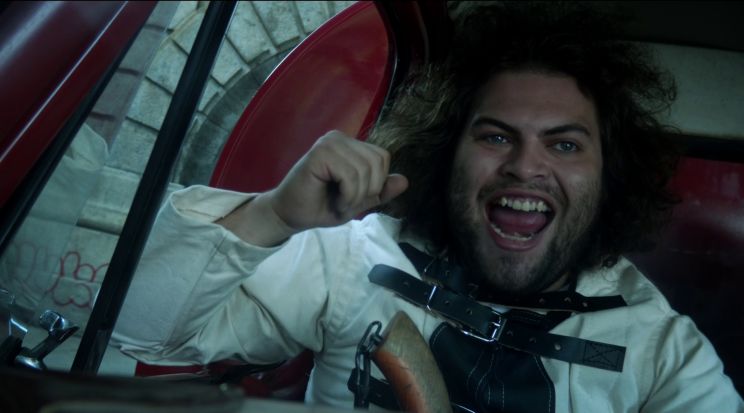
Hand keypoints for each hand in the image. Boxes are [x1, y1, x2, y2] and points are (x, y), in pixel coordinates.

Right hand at [219, 131, 407, 245]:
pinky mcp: (320, 153)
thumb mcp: (358, 202)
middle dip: (367, 191)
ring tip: (338, 201)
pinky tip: (333, 199)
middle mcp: (340, 138)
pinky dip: (347, 194)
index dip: (375, 184)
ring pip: (365, 170)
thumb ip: (380, 191)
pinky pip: (350, 174)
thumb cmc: (321, 207)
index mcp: (350, 145)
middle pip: (378, 162)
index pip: (383, 158)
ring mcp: (329, 143)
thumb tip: (405, 181)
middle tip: (345, 201)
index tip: (353, 197)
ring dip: (355, 196)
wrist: (291, 216)